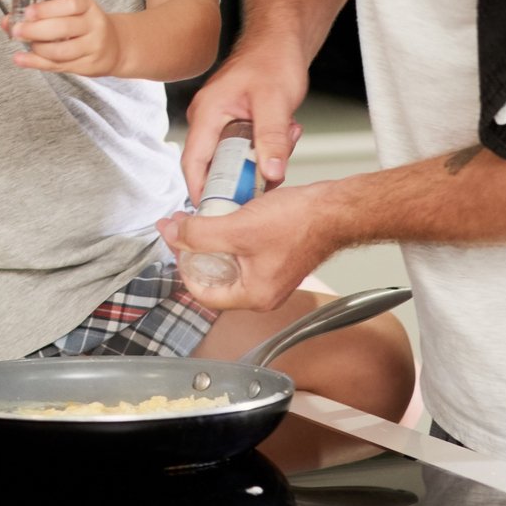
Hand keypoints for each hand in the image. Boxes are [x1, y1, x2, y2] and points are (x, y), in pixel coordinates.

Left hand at [2, 0, 119, 75]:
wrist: (114, 46)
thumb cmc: (85, 24)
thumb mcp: (70, 11)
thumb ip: (41, 13)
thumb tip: (7, 20)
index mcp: (88, 6)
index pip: (70, 4)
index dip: (47, 9)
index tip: (28, 12)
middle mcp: (94, 25)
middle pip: (64, 28)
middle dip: (36, 30)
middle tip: (17, 30)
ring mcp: (93, 47)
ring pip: (61, 51)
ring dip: (37, 48)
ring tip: (23, 43)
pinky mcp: (88, 66)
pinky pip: (59, 66)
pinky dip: (36, 63)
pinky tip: (21, 59)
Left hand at [156, 183, 328, 310]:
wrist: (334, 209)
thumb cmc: (299, 223)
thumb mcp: (237, 228)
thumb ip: (199, 234)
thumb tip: (172, 233)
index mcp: (254, 296)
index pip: (202, 293)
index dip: (182, 266)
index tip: (174, 242)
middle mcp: (262, 292)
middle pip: (213, 277)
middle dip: (194, 250)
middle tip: (182, 227)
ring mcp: (270, 275)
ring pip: (227, 262)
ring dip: (210, 240)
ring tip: (199, 218)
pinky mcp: (275, 257)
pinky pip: (242, 251)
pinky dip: (229, 234)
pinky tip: (223, 214)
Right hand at [180, 46, 308, 200]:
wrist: (281, 42)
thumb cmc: (272, 60)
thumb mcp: (275, 102)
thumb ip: (272, 138)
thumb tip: (269, 173)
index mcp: (207, 113)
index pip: (193, 162)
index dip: (200, 191)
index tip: (214, 213)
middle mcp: (208, 119)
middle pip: (214, 166)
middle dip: (244, 176)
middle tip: (269, 177)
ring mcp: (220, 122)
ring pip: (234, 160)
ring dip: (260, 160)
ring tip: (285, 142)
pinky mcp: (235, 125)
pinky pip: (245, 150)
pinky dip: (265, 151)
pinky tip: (285, 136)